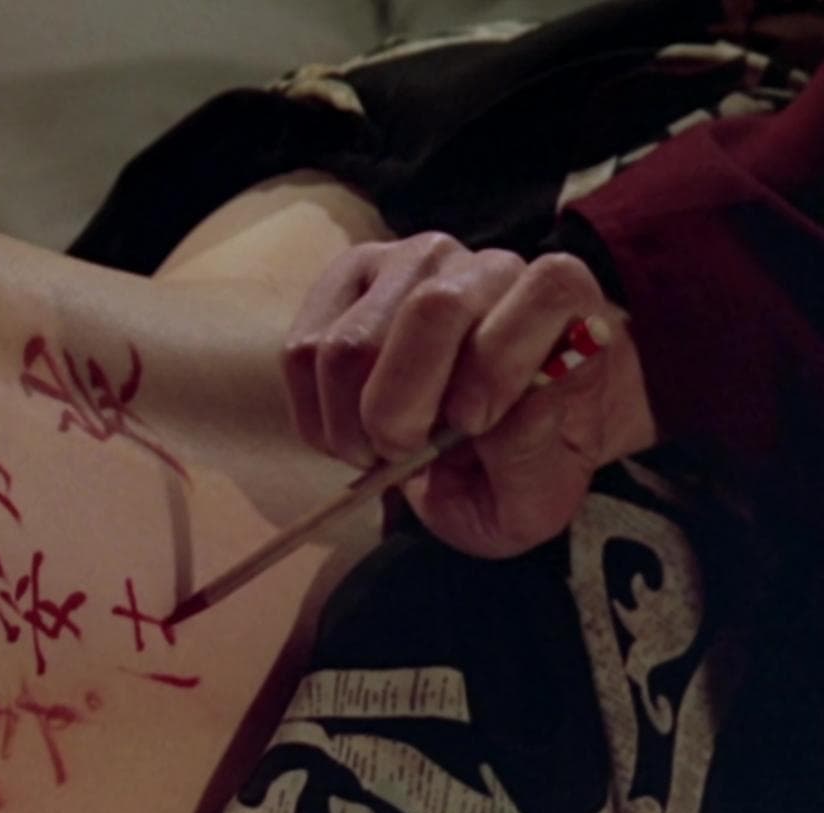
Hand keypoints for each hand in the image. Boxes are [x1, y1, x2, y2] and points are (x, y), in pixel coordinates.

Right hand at [282, 232, 657, 557]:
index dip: (503, 362)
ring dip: (350, 422)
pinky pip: (303, 350)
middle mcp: (490, 266)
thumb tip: (509, 413)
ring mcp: (411, 264)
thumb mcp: (541, 493)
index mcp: (564, 304)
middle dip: (401, 407)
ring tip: (376, 451)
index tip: (471, 426)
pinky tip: (348, 433)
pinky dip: (316, 415)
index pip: (549, 290)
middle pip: (433, 310)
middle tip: (402, 454)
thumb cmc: (517, 466)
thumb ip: (534, 457)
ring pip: (351, 341)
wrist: (478, 452)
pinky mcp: (348, 280)